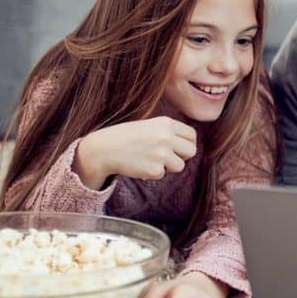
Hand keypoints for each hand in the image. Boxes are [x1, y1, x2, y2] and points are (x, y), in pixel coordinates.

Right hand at [74, 116, 196, 188]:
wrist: (104, 148)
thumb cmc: (127, 137)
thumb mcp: (150, 126)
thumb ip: (169, 132)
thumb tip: (189, 144)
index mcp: (166, 123)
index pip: (192, 135)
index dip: (187, 144)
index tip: (179, 148)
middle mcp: (166, 136)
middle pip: (191, 151)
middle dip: (182, 156)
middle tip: (167, 157)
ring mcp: (161, 153)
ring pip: (180, 166)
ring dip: (168, 166)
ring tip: (150, 160)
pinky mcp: (155, 169)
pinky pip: (163, 174)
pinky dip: (153, 173)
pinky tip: (141, 165)